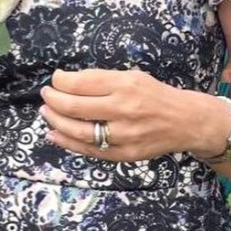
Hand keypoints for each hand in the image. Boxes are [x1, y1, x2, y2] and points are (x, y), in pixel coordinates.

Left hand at [40, 67, 215, 161]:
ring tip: (46, 112)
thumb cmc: (155, 94)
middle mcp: (123, 109)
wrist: (185, 121)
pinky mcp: (125, 154)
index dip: (61, 81)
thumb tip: (68, 82)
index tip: (55, 79)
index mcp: (125, 85)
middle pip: (75, 106)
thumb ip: (103, 80)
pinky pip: (90, 150)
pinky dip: (68, 143)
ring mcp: (124, 135)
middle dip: (53, 100)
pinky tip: (54, 134)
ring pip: (78, 131)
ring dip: (56, 121)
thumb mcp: (132, 76)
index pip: (82, 82)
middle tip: (46, 95)